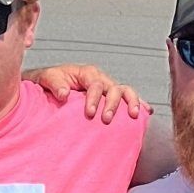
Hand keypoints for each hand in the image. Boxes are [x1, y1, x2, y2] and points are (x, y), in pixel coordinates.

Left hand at [28, 64, 145, 122]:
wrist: (49, 86)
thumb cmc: (48, 82)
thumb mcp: (47, 78)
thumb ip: (55, 84)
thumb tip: (64, 94)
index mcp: (87, 73)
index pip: (95, 84)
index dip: (94, 98)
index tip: (90, 113)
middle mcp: (100, 79)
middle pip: (114, 88)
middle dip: (112, 103)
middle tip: (106, 119)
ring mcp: (107, 88)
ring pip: (125, 91)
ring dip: (131, 102)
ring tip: (135, 115)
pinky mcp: (110, 98)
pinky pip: (128, 99)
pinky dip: (138, 103)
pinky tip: (147, 112)